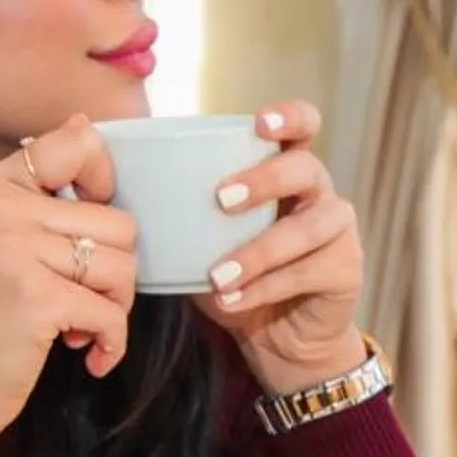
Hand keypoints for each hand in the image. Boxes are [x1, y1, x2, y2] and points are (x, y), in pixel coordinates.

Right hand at [0, 116, 138, 455]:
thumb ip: (44, 188)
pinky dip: (111, 344)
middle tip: (81, 300)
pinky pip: (113, 313)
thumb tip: (83, 121)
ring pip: (124, 268)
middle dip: (116, 274)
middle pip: (121, 223)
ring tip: (76, 324)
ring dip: (114, 308)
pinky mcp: (37, 297)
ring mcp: (16, 251)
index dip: (107, 185)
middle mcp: (3, 209)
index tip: (91, 227)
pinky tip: (85, 355)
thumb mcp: (3, 241)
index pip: (80, 143)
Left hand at [196, 101, 368, 392]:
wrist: (281, 339)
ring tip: (217, 275)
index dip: (289, 117)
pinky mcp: (347, 270)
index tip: (258, 124)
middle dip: (265, 180)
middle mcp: (320, 193)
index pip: (303, 126)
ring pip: (307, 228)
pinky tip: (232, 300)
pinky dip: (264, 288)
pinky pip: (306, 273)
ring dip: (258, 251)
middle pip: (305, 169)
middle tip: (220, 199)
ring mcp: (338, 231)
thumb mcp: (204, 240)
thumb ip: (176, 210)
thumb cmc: (237, 277)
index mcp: (288, 172)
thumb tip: (109, 177)